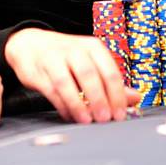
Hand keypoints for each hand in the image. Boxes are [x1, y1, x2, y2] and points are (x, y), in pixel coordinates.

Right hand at [4, 28, 139, 122]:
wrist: (30, 44)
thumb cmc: (66, 56)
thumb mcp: (91, 62)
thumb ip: (111, 81)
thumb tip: (135, 98)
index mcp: (92, 47)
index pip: (109, 71)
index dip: (117, 95)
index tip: (120, 114)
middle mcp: (74, 50)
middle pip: (89, 75)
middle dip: (99, 99)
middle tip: (105, 118)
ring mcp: (54, 59)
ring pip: (67, 82)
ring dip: (78, 103)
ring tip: (86, 120)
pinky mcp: (38, 71)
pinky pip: (51, 90)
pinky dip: (62, 105)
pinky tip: (70, 115)